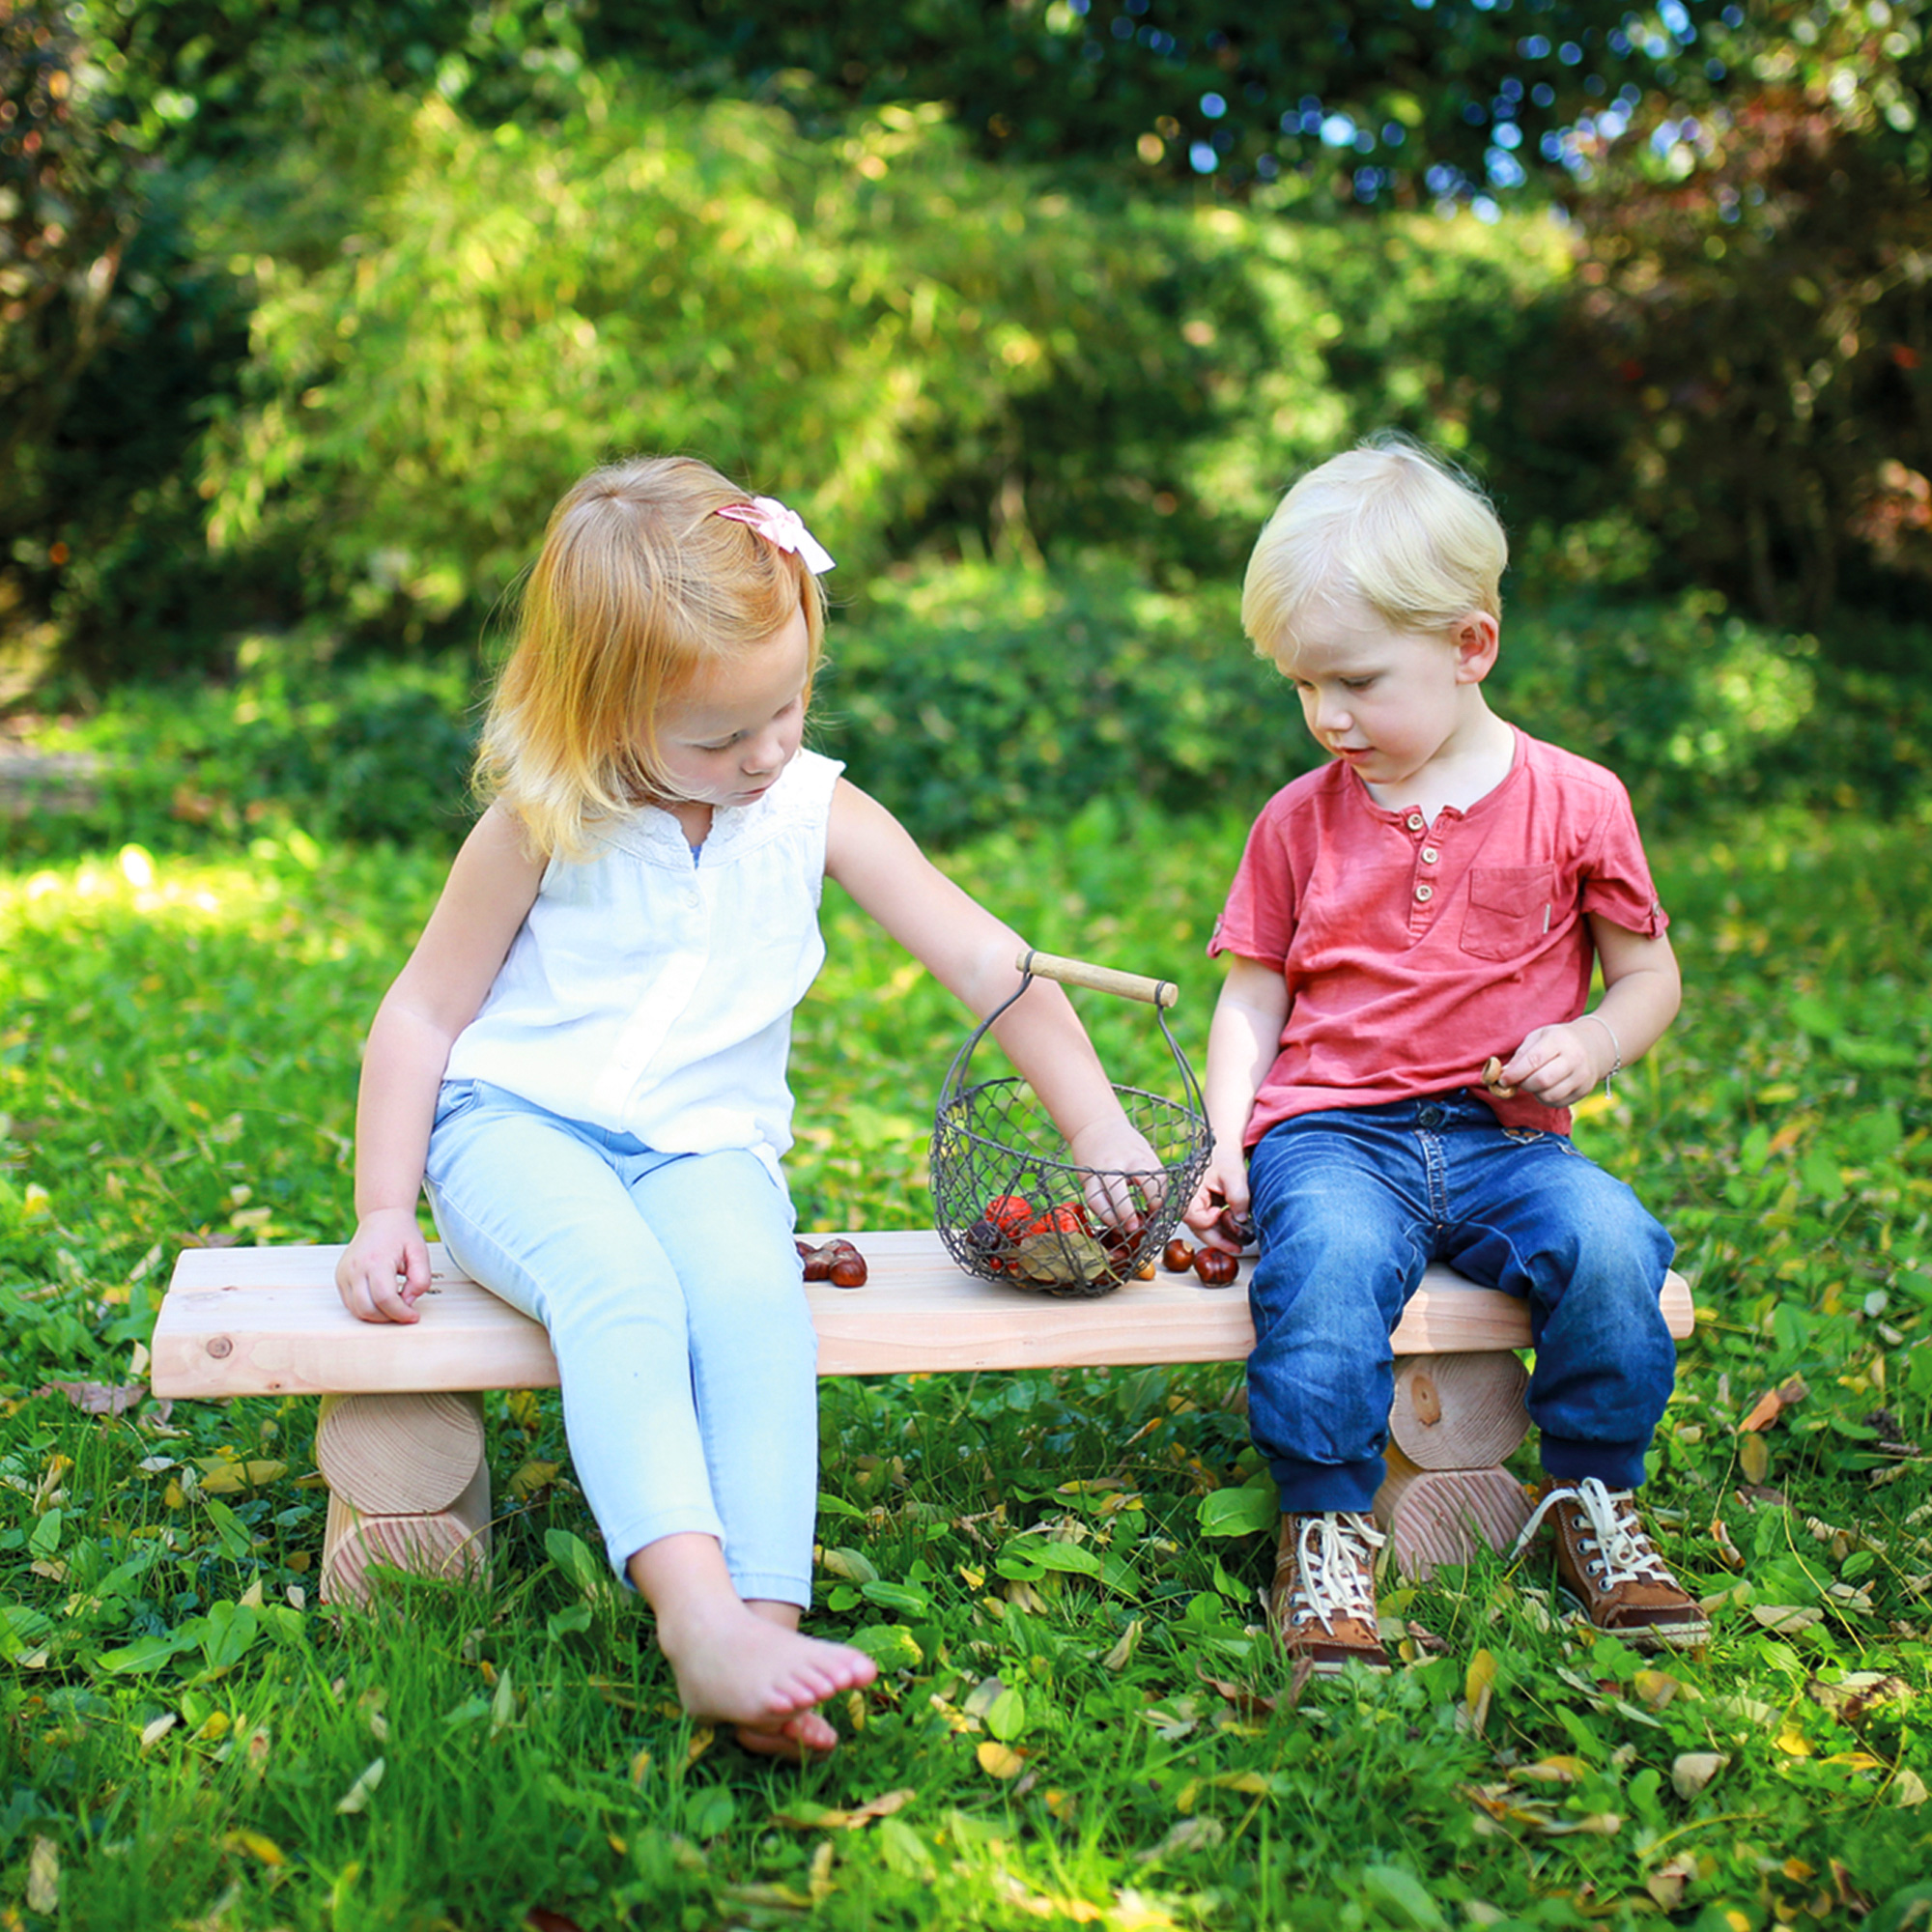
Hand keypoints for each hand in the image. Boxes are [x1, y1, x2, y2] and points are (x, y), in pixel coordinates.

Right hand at [336, 1208, 431, 1323]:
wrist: (381, 1218)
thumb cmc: (402, 1234)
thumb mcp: (420, 1252)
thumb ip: (421, 1279)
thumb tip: (409, 1301)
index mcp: (376, 1261)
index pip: (385, 1299)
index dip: (401, 1313)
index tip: (413, 1316)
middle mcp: (355, 1268)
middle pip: (368, 1309)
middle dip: (388, 1318)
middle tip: (404, 1312)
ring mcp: (344, 1273)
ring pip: (357, 1310)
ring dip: (377, 1315)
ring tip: (394, 1303)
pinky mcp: (340, 1277)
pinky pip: (351, 1304)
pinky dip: (367, 1308)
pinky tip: (382, 1299)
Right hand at [1066, 1119, 1164, 1230]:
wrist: (1096, 1125)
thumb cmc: (1126, 1143)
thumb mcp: (1144, 1154)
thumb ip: (1150, 1177)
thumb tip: (1155, 1210)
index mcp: (1138, 1158)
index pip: (1152, 1183)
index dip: (1157, 1201)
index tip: (1156, 1210)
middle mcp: (1117, 1164)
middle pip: (1120, 1192)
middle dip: (1127, 1214)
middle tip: (1136, 1227)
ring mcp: (1099, 1172)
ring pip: (1100, 1200)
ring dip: (1110, 1218)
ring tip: (1121, 1228)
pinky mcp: (1087, 1178)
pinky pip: (1092, 1200)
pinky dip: (1101, 1213)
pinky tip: (1110, 1219)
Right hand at [1184, 1153, 1250, 1252]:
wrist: (1226, 1152)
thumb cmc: (1225, 1159)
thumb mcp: (1235, 1175)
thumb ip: (1238, 1196)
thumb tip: (1241, 1220)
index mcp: (1190, 1191)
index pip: (1192, 1215)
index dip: (1207, 1220)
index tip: (1221, 1213)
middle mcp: (1190, 1202)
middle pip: (1198, 1228)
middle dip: (1218, 1240)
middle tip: (1237, 1248)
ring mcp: (1198, 1207)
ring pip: (1205, 1230)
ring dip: (1221, 1239)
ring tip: (1238, 1246)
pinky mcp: (1206, 1210)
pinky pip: (1211, 1226)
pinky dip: (1222, 1232)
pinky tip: (1235, 1235)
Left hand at [1495, 1021, 1610, 1110]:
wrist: (1593, 1046)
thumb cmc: (1558, 1041)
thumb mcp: (1538, 1037)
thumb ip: (1521, 1055)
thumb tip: (1503, 1074)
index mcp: (1559, 1040)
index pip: (1534, 1060)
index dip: (1515, 1073)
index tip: (1503, 1079)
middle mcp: (1574, 1058)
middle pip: (1542, 1081)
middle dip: (1524, 1084)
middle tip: (1519, 1081)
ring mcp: (1582, 1076)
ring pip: (1549, 1095)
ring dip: (1534, 1093)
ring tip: (1533, 1083)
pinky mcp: (1584, 1091)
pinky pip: (1558, 1103)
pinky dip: (1545, 1099)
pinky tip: (1545, 1088)